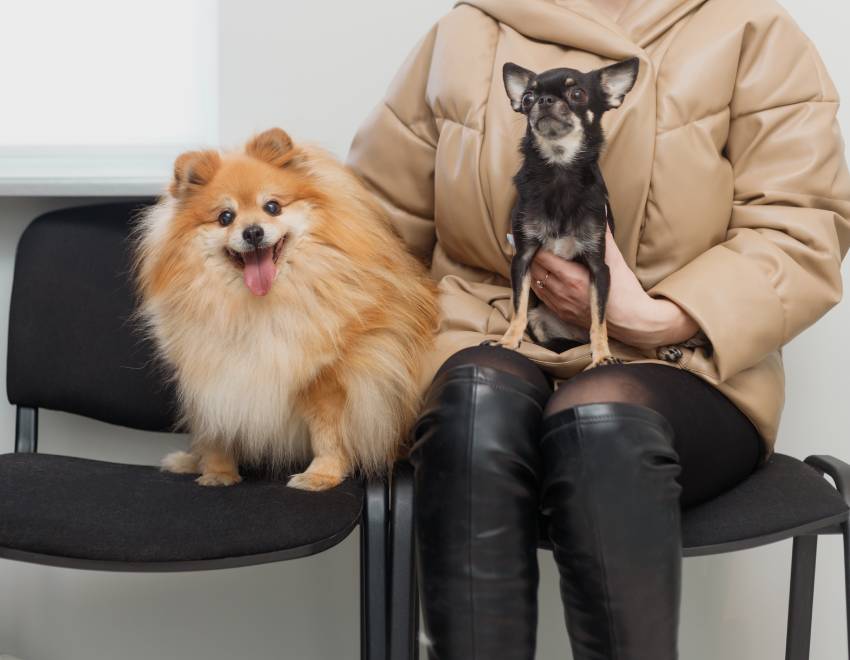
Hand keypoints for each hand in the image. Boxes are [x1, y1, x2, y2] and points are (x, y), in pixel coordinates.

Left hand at [529, 227, 698, 349]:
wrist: (632, 322)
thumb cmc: (625, 291)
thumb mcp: (615, 260)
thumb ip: (603, 237)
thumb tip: (599, 212)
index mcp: (572, 278)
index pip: (541, 257)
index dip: (538, 244)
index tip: (540, 235)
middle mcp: (562, 293)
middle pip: (534, 269)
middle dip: (533, 255)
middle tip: (535, 242)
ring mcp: (560, 305)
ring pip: (534, 282)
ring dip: (533, 269)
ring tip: (536, 256)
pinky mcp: (561, 314)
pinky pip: (541, 296)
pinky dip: (539, 283)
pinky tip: (543, 274)